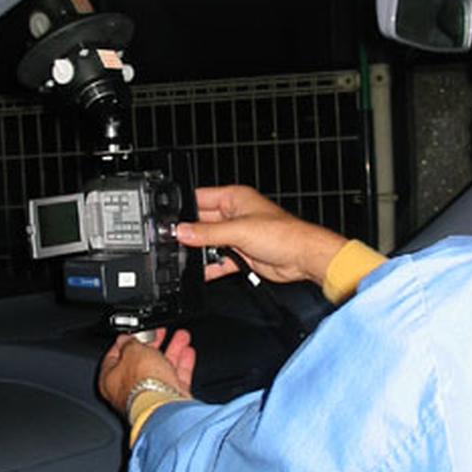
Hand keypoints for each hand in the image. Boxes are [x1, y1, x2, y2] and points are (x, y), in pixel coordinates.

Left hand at [98, 328, 195, 414]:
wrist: (163, 405)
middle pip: (141, 362)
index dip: (126, 342)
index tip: (136, 333)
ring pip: (161, 369)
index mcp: (110, 379)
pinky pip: (175, 379)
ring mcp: (149, 395)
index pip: (114, 356)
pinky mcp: (168, 399)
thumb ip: (129, 342)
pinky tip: (188, 352)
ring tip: (181, 336)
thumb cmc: (141, 382)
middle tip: (160, 332)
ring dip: (172, 350)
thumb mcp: (132, 350)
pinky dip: (182, 365)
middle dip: (154, 344)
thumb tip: (126, 339)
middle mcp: (128, 390)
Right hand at [176, 185, 346, 285]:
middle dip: (190, 232)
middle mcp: (234, 215)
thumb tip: (182, 231)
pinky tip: (200, 272)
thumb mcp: (239, 230)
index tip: (169, 220)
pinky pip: (218, 261)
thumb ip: (207, 232)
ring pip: (209, 243)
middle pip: (202, 223)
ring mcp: (237, 235)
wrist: (303, 258)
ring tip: (184, 257)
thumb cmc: (283, 234)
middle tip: (174, 241)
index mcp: (234, 198)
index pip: (200, 198)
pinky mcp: (241, 254)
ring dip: (199, 251)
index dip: (183, 207)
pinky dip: (210, 267)